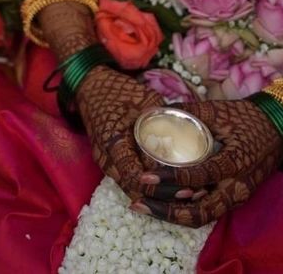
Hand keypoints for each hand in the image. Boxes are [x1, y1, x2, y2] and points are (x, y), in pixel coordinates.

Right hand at [76, 68, 182, 206]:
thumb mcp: (145, 99)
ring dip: (155, 195)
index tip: (185, 185)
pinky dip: (146, 187)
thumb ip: (164, 119)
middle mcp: (106, 158)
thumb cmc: (118, 89)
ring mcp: (105, 162)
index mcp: (113, 141)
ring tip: (184, 194)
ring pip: (131, 189)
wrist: (90, 86)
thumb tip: (190, 136)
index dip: (159, 185)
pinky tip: (167, 186)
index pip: (135, 175)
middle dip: (162, 196)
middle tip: (192, 193)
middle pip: (134, 189)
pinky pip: (128, 181)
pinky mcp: (108, 162)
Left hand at [131, 97, 282, 228]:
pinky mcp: (235, 199)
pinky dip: (185, 212)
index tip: (145, 177)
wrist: (279, 129)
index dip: (170, 179)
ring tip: (145, 208)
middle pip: (198, 211)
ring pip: (202, 217)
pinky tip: (164, 206)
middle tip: (138, 202)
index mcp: (233, 162)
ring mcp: (237, 197)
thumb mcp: (218, 111)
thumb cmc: (247, 117)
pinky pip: (208, 212)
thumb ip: (188, 113)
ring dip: (173, 216)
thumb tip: (156, 110)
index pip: (198, 177)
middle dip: (166, 210)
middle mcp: (236, 187)